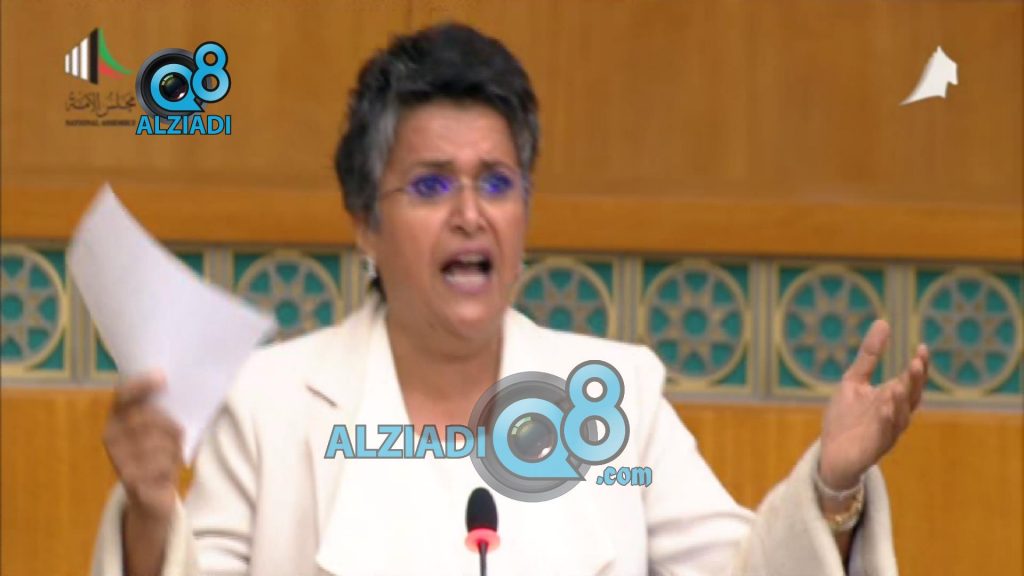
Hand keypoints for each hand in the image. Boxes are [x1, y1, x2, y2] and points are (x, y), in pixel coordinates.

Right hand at [103, 373, 183, 523]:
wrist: (151, 496)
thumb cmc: (159, 454)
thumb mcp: (157, 430)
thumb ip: (159, 410)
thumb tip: (173, 386)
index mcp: (115, 421)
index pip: (123, 396)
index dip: (141, 385)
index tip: (163, 377)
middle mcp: (111, 438)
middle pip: (149, 418)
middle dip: (171, 426)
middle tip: (178, 436)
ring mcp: (118, 459)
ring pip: (160, 441)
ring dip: (174, 448)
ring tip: (171, 457)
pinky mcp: (130, 480)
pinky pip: (162, 464)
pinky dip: (172, 466)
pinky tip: (168, 471)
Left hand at [819, 320, 928, 488]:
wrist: (831, 453)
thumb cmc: (846, 417)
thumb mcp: (853, 381)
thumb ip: (869, 356)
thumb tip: (883, 322)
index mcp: (892, 399)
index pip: (911, 381)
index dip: (919, 366)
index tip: (922, 347)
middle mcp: (895, 415)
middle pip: (912, 398)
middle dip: (916, 381)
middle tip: (917, 362)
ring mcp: (886, 432)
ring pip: (901, 417)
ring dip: (902, 402)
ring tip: (899, 385)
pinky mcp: (874, 448)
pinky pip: (883, 434)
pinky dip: (886, 421)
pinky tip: (884, 407)